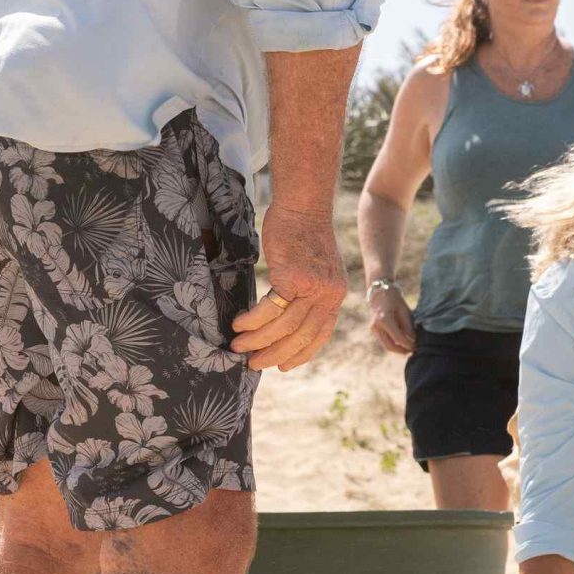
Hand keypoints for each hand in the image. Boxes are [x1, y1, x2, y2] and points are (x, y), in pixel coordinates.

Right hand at [231, 205, 347, 372]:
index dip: (301, 354)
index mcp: (335, 297)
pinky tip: (239, 324)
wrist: (304, 207)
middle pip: (301, 337)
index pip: (320, 335)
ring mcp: (312, 288)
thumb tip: (288, 311)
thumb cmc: (302, 234)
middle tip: (254, 364)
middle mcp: (328, 296)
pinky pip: (270, 309)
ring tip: (239, 346)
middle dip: (275, 354)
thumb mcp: (314, 268)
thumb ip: (308, 292)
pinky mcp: (293, 278)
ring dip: (258, 340)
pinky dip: (253, 321)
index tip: (285, 366)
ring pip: (284, 326)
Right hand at [368, 282, 416, 354]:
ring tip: (410, 348)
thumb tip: (414, 341)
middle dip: (403, 350)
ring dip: (399, 349)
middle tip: (414, 350)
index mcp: (384, 319)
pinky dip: (395, 344)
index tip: (417, 347)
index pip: (398, 338)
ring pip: (387, 346)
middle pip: (390, 346)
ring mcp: (374, 329)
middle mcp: (376, 326)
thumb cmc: (395, 300)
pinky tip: (404, 343)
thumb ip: (408, 327)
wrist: (381, 293)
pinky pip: (385, 342)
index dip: (409, 345)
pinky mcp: (375, 331)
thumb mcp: (405, 312)